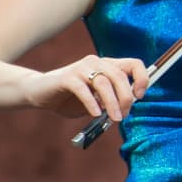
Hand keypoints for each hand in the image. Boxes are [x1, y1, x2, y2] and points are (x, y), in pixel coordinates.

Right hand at [21, 56, 149, 120]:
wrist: (39, 93)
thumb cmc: (70, 98)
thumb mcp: (96, 100)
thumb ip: (110, 101)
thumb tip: (125, 109)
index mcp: (108, 65)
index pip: (134, 64)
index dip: (142, 79)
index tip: (140, 96)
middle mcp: (96, 63)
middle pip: (120, 76)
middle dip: (126, 98)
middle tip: (124, 115)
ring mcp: (81, 68)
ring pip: (104, 83)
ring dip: (112, 103)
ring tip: (115, 118)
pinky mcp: (66, 78)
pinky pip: (83, 89)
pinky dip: (92, 103)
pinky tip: (95, 113)